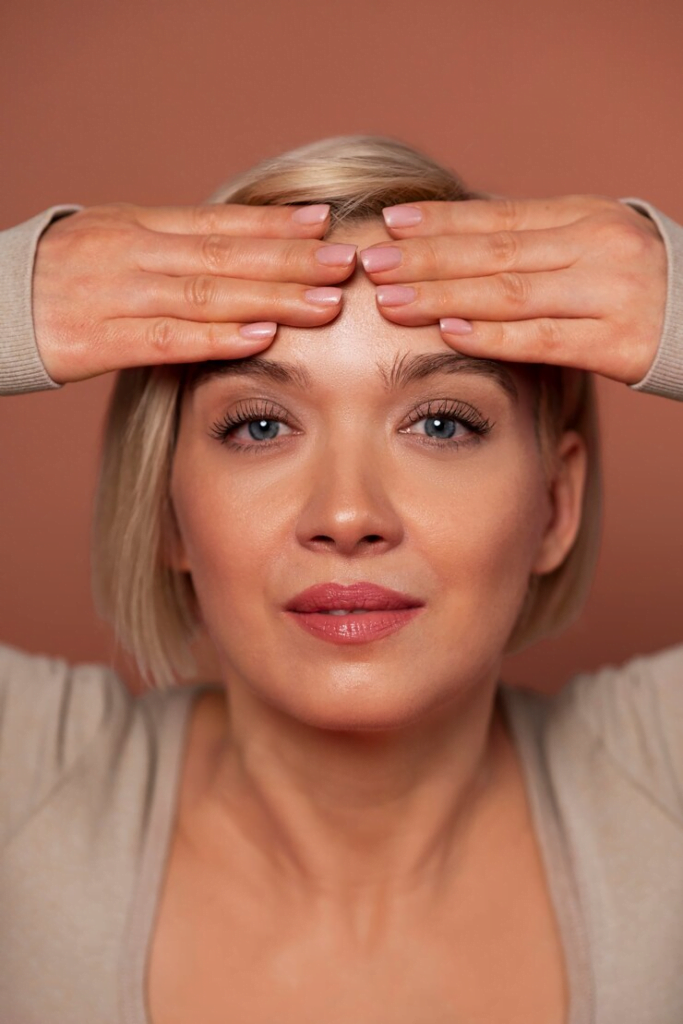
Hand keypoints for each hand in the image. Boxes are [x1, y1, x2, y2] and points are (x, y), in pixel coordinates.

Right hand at [33, 202, 356, 383]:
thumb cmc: (64, 275)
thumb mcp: (117, 241)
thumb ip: (175, 247)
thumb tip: (244, 251)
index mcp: (139, 225)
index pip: (219, 222)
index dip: (274, 225)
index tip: (326, 223)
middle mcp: (133, 253)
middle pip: (225, 255)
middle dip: (291, 260)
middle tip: (346, 262)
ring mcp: (115, 295)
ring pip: (206, 294)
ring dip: (271, 299)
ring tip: (324, 302)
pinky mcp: (98, 341)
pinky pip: (166, 339)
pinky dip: (216, 338)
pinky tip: (261, 338)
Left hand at [359, 195, 666, 385]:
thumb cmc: (638, 280)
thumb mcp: (592, 242)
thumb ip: (535, 242)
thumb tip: (457, 241)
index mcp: (585, 216)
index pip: (499, 216)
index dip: (442, 220)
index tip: (390, 223)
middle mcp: (596, 247)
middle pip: (494, 252)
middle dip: (426, 257)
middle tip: (371, 261)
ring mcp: (609, 294)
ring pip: (510, 293)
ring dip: (444, 297)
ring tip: (391, 300)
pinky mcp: (619, 343)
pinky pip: (543, 340)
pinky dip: (492, 336)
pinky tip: (448, 333)